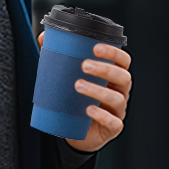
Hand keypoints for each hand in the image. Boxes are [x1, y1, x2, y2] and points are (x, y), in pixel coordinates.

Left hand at [37, 31, 131, 152]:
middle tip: (84, 65)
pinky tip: (88, 110)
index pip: (123, 61)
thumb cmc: (75, 101)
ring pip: (118, 98)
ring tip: (78, 86)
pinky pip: (113, 122)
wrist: (73, 132)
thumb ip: (58, 58)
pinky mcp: (112, 127)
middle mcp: (119, 92)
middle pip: (124, 77)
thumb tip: (44, 37)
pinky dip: (102, 115)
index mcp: (113, 77)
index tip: (96, 47)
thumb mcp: (68, 79)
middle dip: (105, 69)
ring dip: (99, 90)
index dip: (114, 52)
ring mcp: (118, 110)